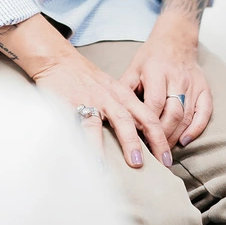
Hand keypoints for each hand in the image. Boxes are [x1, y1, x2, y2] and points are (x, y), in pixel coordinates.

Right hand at [32, 46, 172, 169]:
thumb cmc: (84, 80)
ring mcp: (95, 101)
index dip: (160, 137)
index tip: (168, 159)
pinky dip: (92, 144)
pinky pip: (86, 126)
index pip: (148, 116)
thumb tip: (136, 139)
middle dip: (153, 140)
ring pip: (117, 120)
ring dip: (128, 141)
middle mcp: (113, 98)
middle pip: (139, 119)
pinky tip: (96, 160)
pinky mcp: (76, 105)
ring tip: (134, 164)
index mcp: (123, 95)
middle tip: (161, 163)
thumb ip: (121, 110)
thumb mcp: (108, 91)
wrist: (57, 61)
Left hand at [120, 0, 213, 150]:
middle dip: (162, 137)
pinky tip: (184, 140)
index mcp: (157, 71)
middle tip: (151, 155)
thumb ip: (125, 89)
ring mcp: (193, 83)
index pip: (154, 103)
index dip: (146, 125)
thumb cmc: (151, 56)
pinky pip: (205, 112)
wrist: (176, 38)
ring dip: (175, 136)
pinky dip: (196, 128)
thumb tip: (111, 114)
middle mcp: (177, 77)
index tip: (137, 142)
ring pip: (187, 115)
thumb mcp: (134, 68)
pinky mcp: (204, 88)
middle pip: (172, 113)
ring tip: (163, 153)